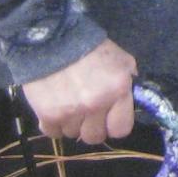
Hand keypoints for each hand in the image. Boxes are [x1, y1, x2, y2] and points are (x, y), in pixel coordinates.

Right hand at [21, 39, 137, 143]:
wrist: (53, 40)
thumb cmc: (91, 49)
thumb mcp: (121, 60)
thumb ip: (129, 82)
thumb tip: (129, 101)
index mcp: (118, 90)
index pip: (121, 129)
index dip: (114, 125)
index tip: (109, 118)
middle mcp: (96, 104)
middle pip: (95, 136)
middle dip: (92, 126)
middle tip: (87, 112)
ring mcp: (71, 112)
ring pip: (73, 134)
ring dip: (72, 123)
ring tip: (69, 102)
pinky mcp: (48, 115)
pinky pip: (53, 133)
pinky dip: (54, 124)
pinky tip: (56, 107)